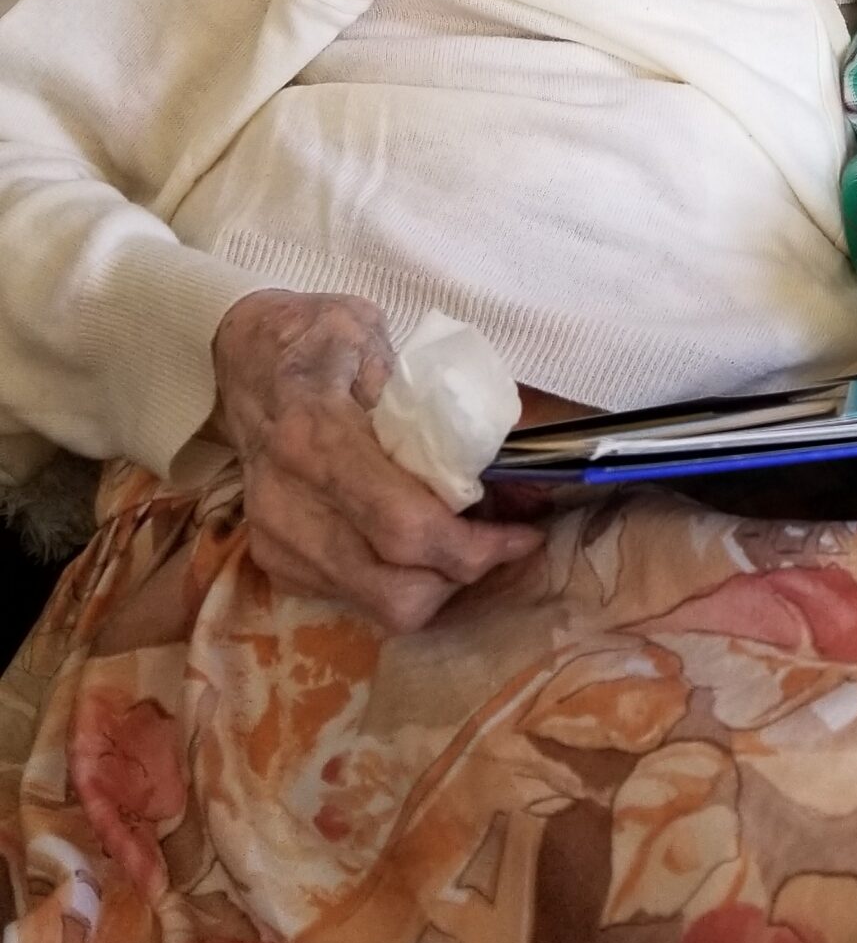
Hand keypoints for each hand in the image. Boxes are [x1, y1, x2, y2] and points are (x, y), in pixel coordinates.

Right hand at [211, 291, 541, 631]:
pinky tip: (420, 543)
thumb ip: (426, 392)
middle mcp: (288, 504)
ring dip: (438, 585)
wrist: (247, 360)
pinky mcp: (275, 561)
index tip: (524, 534)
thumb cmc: (320, 341)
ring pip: (379, 606)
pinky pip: (355, 598)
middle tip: (502, 541)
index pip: (407, 526)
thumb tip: (491, 447)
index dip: (476, 546)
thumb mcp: (374, 335)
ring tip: (465, 543)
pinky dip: (401, 581)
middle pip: (397, 589)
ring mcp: (277, 539)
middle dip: (465, 574)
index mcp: (316, 438)